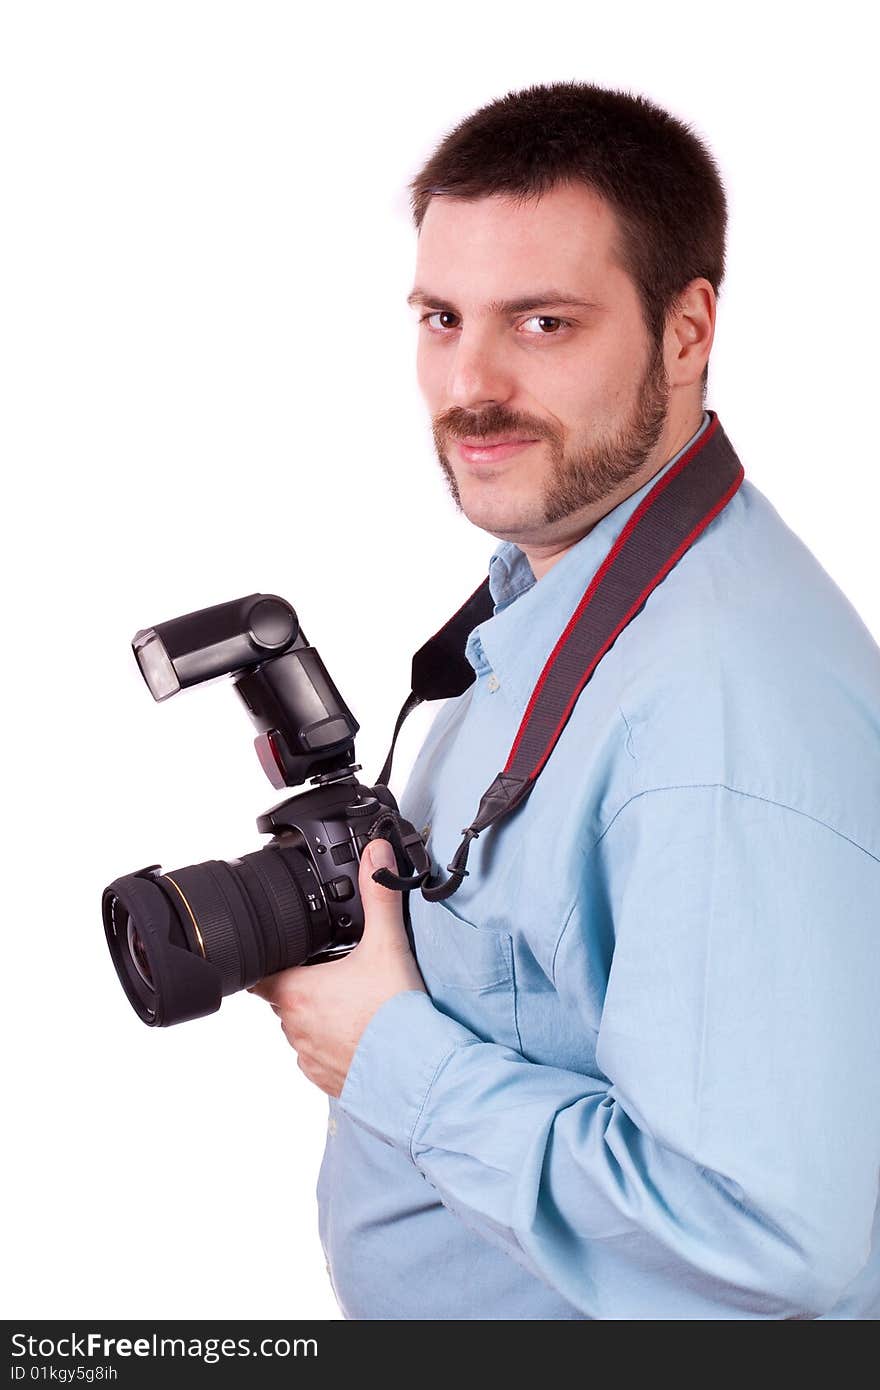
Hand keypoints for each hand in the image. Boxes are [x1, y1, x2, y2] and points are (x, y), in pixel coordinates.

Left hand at [247, 838, 425, 1096]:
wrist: (417, 1072)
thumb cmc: (396, 1013)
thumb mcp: (387, 944)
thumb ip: (379, 895)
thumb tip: (376, 854)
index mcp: (297, 991)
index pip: (260, 974)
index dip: (270, 961)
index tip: (282, 953)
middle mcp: (293, 1026)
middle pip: (284, 998)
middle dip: (303, 986)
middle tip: (336, 973)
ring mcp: (308, 1056)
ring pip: (301, 1029)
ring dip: (318, 1017)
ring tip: (353, 1005)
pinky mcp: (325, 1081)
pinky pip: (318, 1058)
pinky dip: (333, 1045)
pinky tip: (360, 1034)